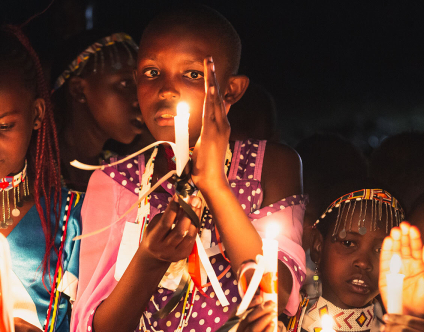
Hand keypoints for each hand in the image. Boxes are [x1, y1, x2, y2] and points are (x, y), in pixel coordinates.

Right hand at [137, 196, 203, 264]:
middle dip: (188, 213)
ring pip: (189, 234)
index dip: (173, 209)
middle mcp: (164, 248)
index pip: (165, 223)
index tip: (179, 196)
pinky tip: (196, 215)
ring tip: (197, 204)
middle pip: (180, 230)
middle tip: (194, 199)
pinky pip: (193, 238)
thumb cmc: (154, 236)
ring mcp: (176, 253)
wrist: (154, 256)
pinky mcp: (184, 254)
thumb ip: (167, 216)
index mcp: (154, 240)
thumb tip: (181, 203)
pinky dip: (195, 225)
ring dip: (195, 218)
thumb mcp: (155, 225)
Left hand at [191, 57, 229, 191]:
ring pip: (215, 99)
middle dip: (212, 76)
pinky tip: (211, 86)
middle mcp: (222, 123)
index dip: (212, 84)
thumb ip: (205, 133)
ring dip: (211, 80)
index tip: (209, 70)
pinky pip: (212, 112)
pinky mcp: (214, 133)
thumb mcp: (204, 145)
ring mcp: (220, 128)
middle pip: (216, 95)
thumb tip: (200, 129)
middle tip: (209, 58)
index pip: (215, 100)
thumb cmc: (206, 167)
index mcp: (220, 125)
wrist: (212, 181)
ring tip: (209, 64)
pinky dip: (212, 98)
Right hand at [234, 293, 274, 331]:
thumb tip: (270, 310)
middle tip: (271, 304)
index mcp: (235, 329)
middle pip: (246, 319)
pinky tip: (272, 325)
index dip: (248, 304)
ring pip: (252, 329)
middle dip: (259, 309)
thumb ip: (259, 324)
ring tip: (273, 313)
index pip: (238, 313)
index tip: (259, 298)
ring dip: (263, 319)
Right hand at [379, 223, 423, 316]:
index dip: (414, 238)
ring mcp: (397, 271)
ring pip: (395, 252)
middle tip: (402, 226)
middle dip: (404, 236)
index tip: (412, 228)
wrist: (414, 317)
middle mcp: (409, 267)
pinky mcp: (387, 277)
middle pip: (405, 247)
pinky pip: (385, 262)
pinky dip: (386, 251)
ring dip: (395, 241)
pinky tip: (388, 242)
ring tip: (395, 231)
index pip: (417, 248)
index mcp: (421, 267)